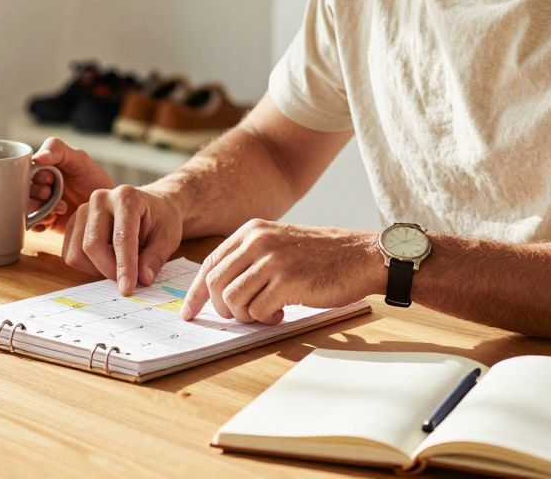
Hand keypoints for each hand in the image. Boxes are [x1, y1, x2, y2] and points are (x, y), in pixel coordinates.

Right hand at [27, 137, 115, 233]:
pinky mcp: (46, 222)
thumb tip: (37, 157)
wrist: (109, 208)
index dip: (35, 176)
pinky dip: (37, 224)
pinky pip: (31, 225)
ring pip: (25, 208)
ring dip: (36, 210)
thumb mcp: (80, 159)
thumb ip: (58, 150)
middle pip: (23, 190)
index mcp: (44, 169)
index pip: (26, 170)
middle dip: (35, 193)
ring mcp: (42, 204)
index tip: (49, 179)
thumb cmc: (95, 180)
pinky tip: (50, 221)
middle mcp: (40, 186)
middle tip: (48, 194)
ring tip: (55, 211)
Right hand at [63, 184, 184, 294]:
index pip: (121, 238)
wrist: (153, 206)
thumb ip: (155, 258)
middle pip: (92, 244)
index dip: (124, 266)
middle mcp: (101, 198)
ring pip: (77, 252)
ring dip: (96, 269)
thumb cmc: (161, 220)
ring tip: (118, 266)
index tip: (127, 289)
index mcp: (127, 197)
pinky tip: (107, 260)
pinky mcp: (74, 222)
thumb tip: (143, 279)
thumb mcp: (169, 238)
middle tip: (126, 282)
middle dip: (108, 270)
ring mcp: (83, 209)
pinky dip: (87, 266)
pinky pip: (71, 254)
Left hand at [180, 219, 381, 323]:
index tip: (189, 312)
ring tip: (267, 312)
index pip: (210, 264)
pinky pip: (257, 311)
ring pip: (233, 300)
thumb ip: (249, 259)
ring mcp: (272, 259)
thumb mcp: (279, 243)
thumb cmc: (322, 256)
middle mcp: (258, 240)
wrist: (361, 256)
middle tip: (242, 315)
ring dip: (246, 316)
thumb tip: (218, 291)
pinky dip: (265, 319)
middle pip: (215, 284)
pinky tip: (281, 313)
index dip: (196, 292)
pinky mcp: (287, 280)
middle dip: (223, 309)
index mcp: (252, 230)